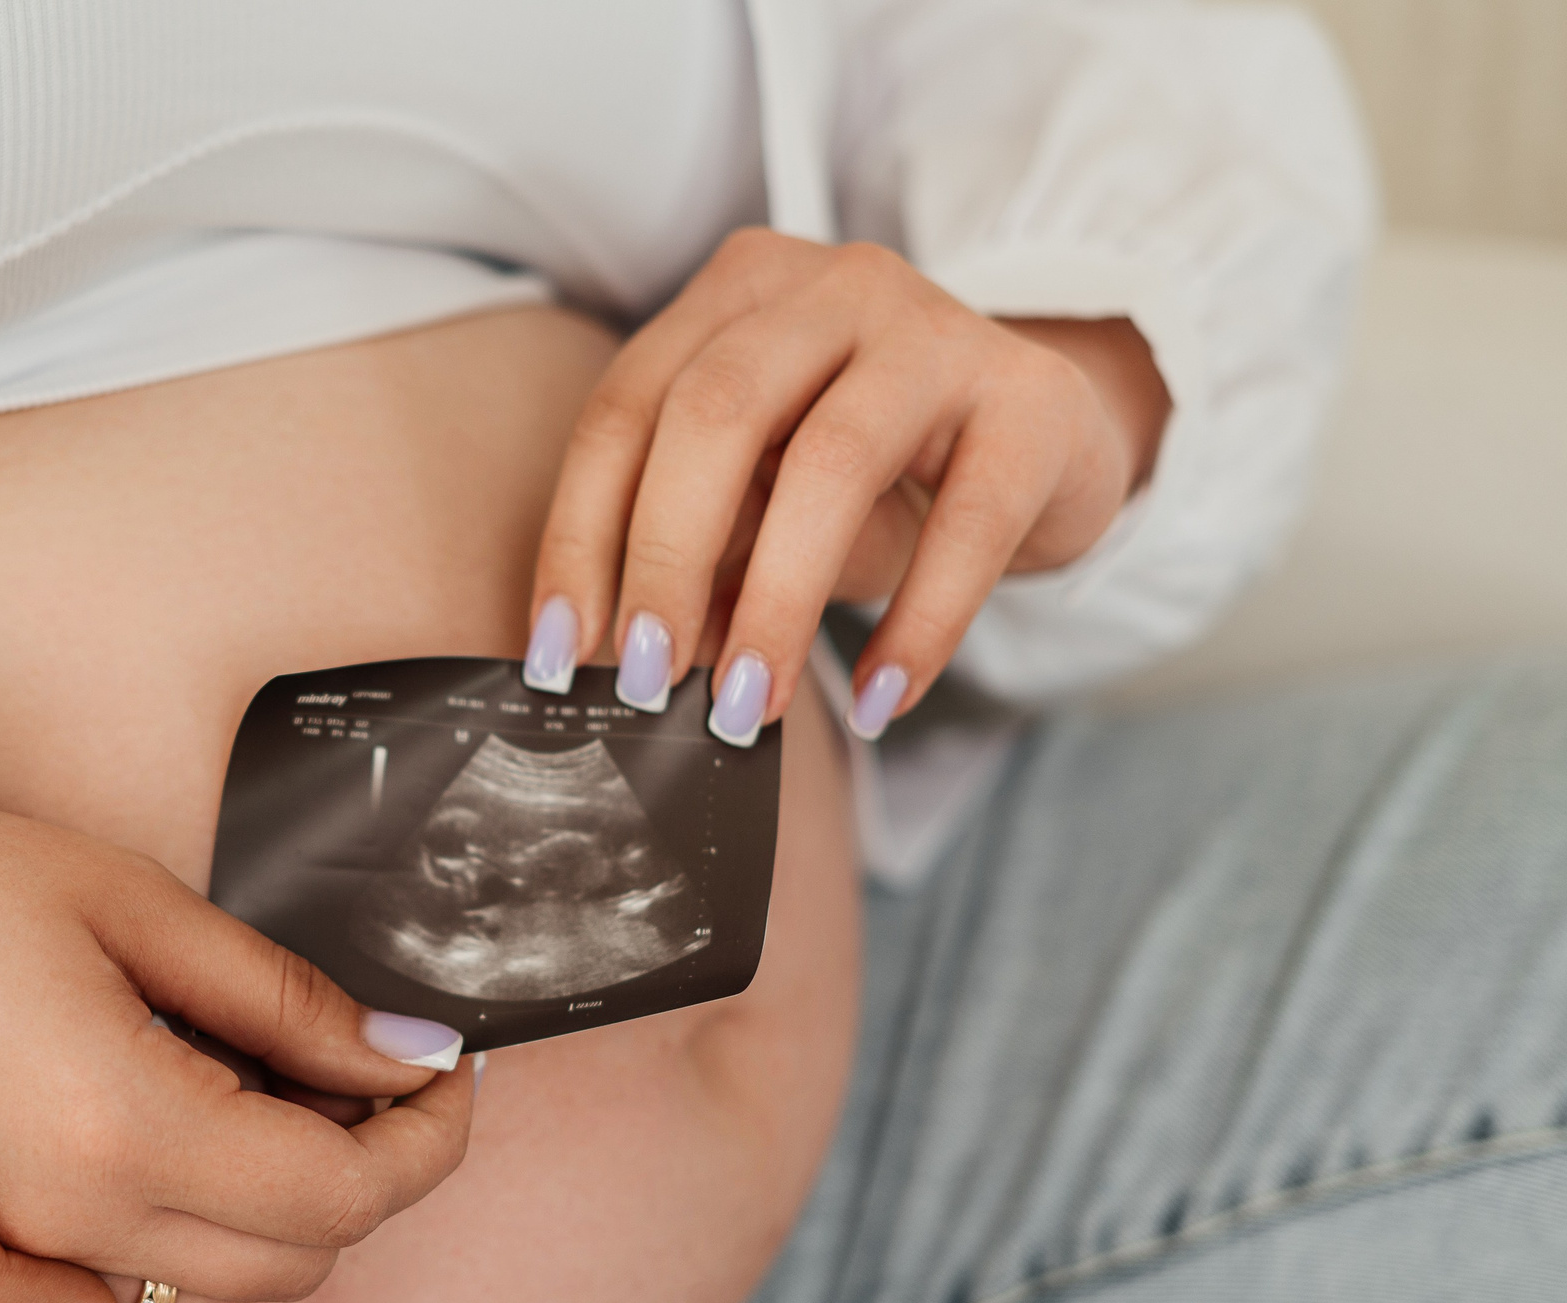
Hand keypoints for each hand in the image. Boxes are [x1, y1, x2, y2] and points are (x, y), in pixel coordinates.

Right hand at [0, 785, 478, 1302]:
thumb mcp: (124, 898)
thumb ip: (279, 995)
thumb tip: (406, 1053)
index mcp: (118, 1129)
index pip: (345, 1199)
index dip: (429, 1138)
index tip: (444, 1068)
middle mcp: (64, 1231)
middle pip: (294, 1267)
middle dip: (366, 1174)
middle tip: (364, 1066)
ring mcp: (2, 1265)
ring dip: (274, 1220)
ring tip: (264, 1098)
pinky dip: (178, 1253)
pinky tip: (167, 1147)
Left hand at [524, 228, 1171, 741]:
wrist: (1053, 437)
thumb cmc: (882, 471)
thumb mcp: (769, 498)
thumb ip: (702, 549)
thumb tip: (625, 660)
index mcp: (737, 294)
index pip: (625, 411)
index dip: (580, 536)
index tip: (558, 652)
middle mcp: (830, 286)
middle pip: (712, 413)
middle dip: (664, 560)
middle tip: (645, 679)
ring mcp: (938, 328)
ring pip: (831, 460)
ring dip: (776, 602)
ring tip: (745, 706)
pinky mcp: (1032, 400)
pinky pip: (966, 522)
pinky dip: (916, 626)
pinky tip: (878, 699)